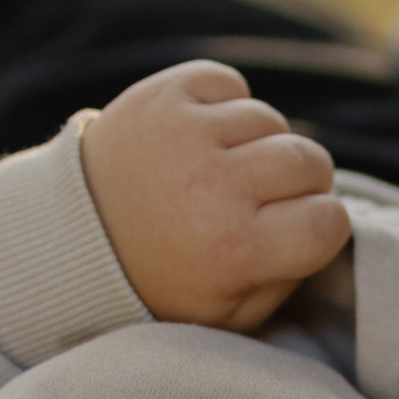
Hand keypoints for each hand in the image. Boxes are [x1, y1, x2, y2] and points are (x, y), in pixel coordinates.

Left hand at [79, 60, 351, 330]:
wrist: (68, 238)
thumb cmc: (159, 282)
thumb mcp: (227, 313)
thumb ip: (288, 276)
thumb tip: (329, 224)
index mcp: (234, 250)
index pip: (329, 220)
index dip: (318, 227)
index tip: (289, 233)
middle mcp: (212, 187)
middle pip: (311, 161)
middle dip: (297, 184)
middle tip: (258, 202)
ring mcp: (185, 133)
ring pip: (271, 120)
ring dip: (256, 145)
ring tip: (218, 172)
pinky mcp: (163, 94)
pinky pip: (231, 85)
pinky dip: (223, 108)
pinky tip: (198, 141)